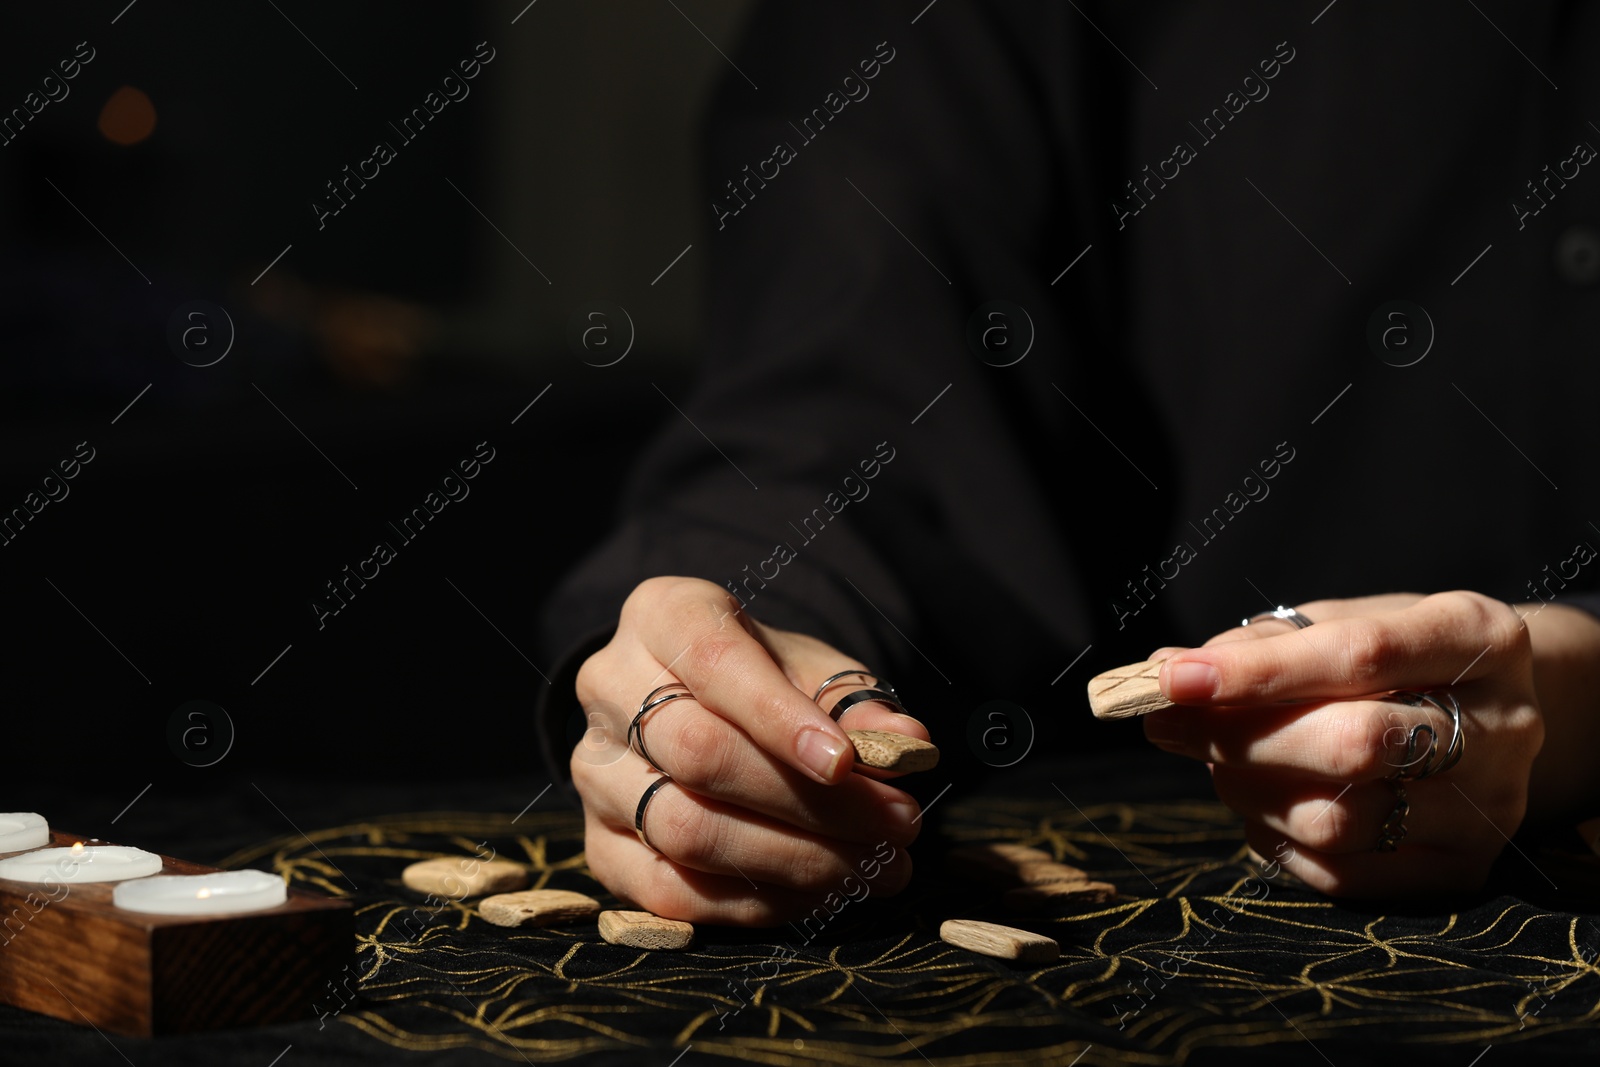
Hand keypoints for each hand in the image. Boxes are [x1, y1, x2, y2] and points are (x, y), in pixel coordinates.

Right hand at [571, 577, 924, 924]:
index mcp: (662, 615)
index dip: (780, 718)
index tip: (845, 763)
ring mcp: (594, 770)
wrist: (694, 705)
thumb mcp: (814, 670)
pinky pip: (668, 892)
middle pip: (699, 754)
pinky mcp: (597, 842)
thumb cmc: (765, 680)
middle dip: (809, 802)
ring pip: (684, 829)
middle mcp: (608, 687)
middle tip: (897, 826)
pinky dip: (753, 903)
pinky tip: (819, 895)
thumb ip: (857, 705)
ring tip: (875, 869)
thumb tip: (908, 744)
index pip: (716, 664)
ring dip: (793, 861)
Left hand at [1142, 591, 1543, 896]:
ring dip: (1248, 791)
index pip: (1359, 655)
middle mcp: (1504, 724)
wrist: (1487, 714)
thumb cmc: (1395, 658)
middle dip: (1240, 737)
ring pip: (1339, 819)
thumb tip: (1167, 672)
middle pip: (1355, 744)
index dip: (1258, 671)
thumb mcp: (1342, 625)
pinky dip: (1277, 840)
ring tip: (1220, 762)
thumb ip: (1259, 647)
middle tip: (1169, 723)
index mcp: (1478, 636)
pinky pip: (1340, 873)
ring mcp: (1491, 806)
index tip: (1174, 677)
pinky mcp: (1464, 870)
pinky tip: (1265, 805)